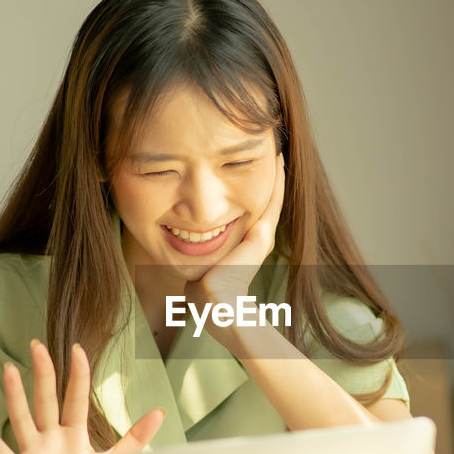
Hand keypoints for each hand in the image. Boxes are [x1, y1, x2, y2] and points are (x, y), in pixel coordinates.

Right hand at [0, 339, 164, 453]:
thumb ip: (134, 438)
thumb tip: (160, 412)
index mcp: (74, 433)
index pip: (75, 398)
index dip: (77, 375)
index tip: (78, 350)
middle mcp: (50, 438)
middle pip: (46, 400)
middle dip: (42, 374)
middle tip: (37, 345)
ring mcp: (32, 453)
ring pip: (21, 418)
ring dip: (14, 394)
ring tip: (7, 368)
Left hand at [185, 155, 285, 341]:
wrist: (212, 306)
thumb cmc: (201, 292)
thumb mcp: (199, 263)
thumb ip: (195, 249)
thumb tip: (177, 237)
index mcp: (245, 244)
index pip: (252, 208)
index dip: (252, 185)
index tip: (253, 163)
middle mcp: (257, 239)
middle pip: (264, 198)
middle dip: (265, 175)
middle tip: (272, 148)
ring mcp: (261, 238)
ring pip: (269, 197)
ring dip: (274, 175)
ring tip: (276, 150)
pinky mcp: (261, 238)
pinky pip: (270, 202)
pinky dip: (275, 182)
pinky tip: (276, 162)